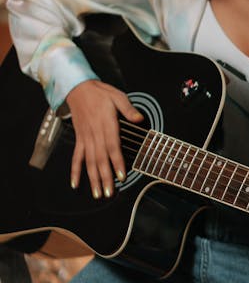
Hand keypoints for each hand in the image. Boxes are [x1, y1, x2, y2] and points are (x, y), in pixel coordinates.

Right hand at [66, 80, 142, 198]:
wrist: (77, 88)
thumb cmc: (100, 93)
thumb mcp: (117, 96)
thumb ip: (128, 109)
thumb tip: (140, 118)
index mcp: (106, 123)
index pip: (112, 146)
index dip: (117, 162)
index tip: (121, 176)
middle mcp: (95, 133)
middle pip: (101, 158)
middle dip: (105, 177)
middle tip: (110, 193)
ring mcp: (85, 137)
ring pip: (89, 161)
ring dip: (93, 179)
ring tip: (98, 194)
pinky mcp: (79, 139)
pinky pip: (77, 157)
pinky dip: (75, 171)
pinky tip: (76, 184)